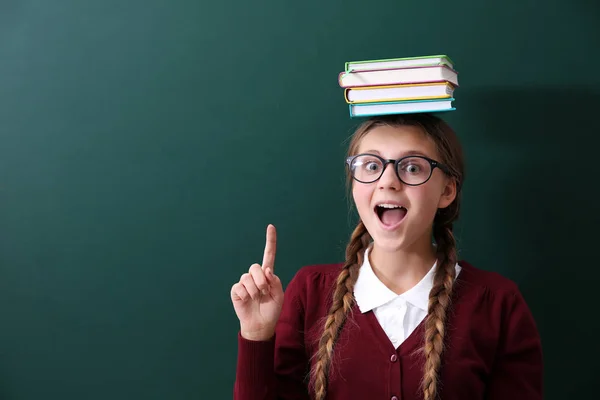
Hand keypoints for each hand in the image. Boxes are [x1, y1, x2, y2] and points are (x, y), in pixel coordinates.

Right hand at [231, 224, 283, 340]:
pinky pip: (240, 287)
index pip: (268, 254)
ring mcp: (245, 282)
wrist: (261, 325)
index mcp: (268, 275)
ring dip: (254, 290)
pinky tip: (247, 301)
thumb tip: (266, 270)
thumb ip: (275, 281)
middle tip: (264, 292)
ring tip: (257, 299)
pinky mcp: (236, 290)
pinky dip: (246, 295)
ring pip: (248, 278)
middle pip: (255, 267)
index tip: (271, 226)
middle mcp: (255, 276)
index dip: (270, 241)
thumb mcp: (279, 296)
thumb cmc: (271, 310)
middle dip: (261, 281)